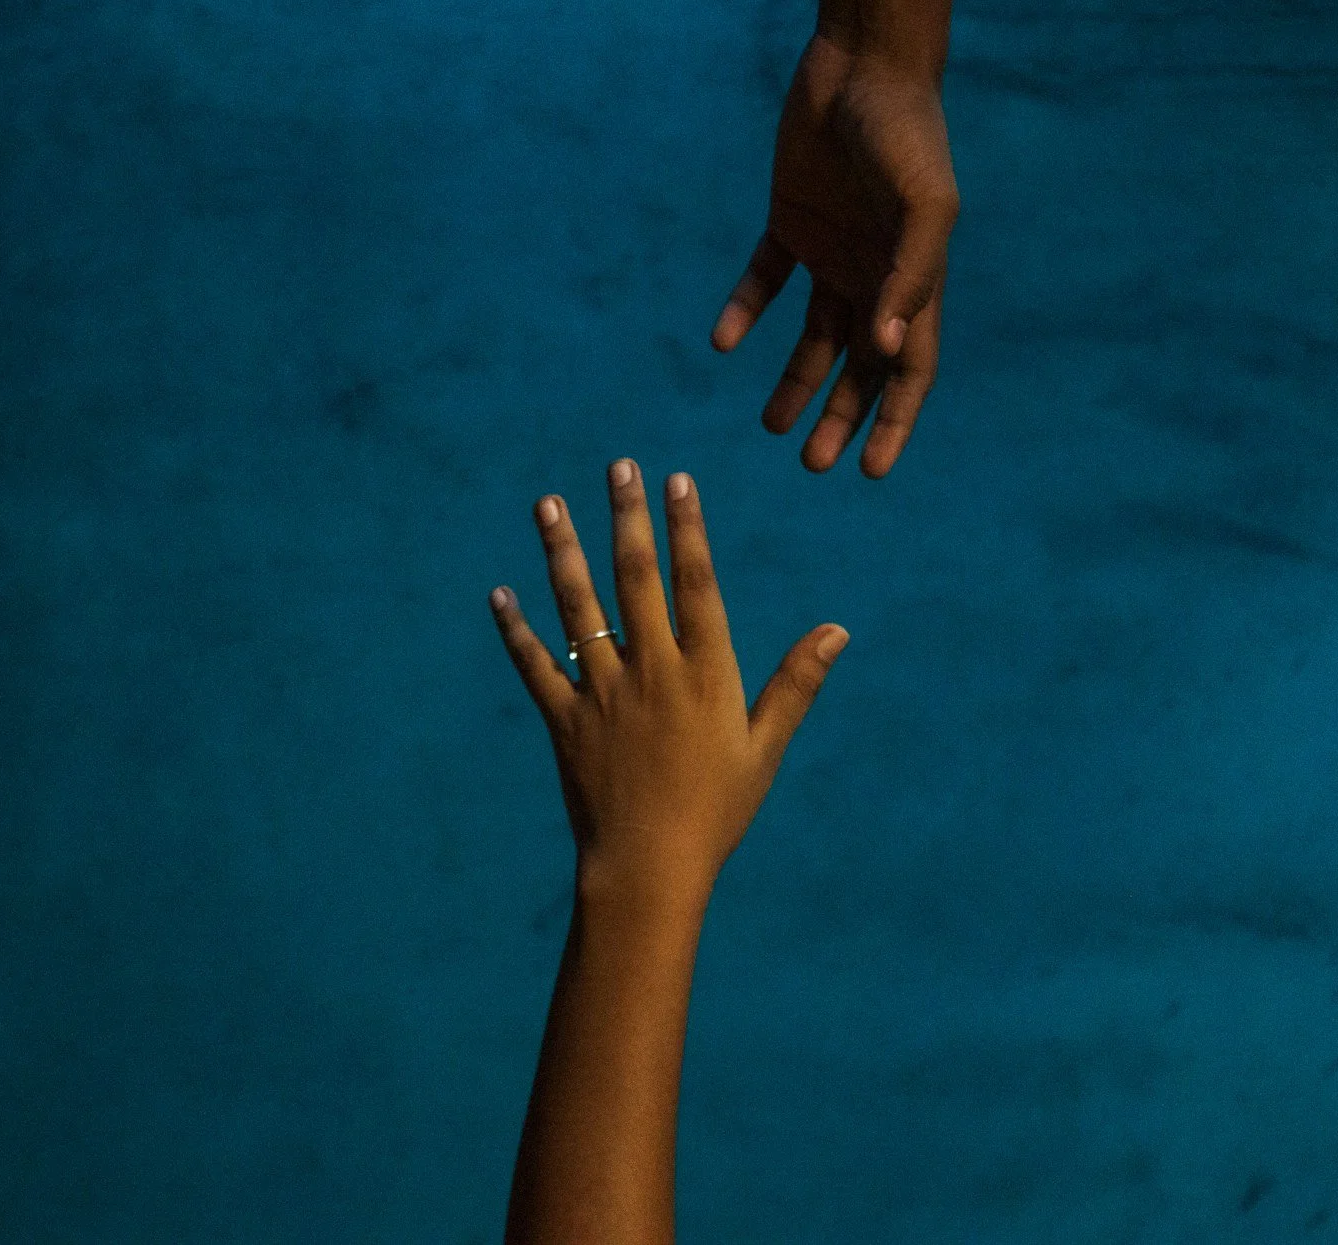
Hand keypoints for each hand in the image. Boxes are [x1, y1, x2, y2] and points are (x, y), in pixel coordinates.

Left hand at [490, 458, 847, 906]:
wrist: (649, 870)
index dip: (686, 528)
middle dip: (626, 518)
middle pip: (635, 579)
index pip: (695, 583)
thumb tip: (837, 631)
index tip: (676, 481)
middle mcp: (651, 672)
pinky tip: (500, 594)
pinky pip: (534, 666)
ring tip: (548, 504)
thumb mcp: (765, 749)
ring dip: (562, 552)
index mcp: (704, 674)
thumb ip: (795, 684)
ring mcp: (602, 694)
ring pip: (578, 609)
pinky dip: (516, 630)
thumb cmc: (717, 813)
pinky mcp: (564, 721)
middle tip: (617, 467)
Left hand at [713, 34, 958, 478]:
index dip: (895, 421)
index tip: (871, 470)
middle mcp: (873, 275)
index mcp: (913, 280)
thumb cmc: (905, 132)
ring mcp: (832, 251)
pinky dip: (745, 311)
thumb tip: (887, 350)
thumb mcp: (923, 205)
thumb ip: (911, 276)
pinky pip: (764, 280)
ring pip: (812, 336)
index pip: (910, 368)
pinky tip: (723, 341)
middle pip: (859, 365)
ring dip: (795, 382)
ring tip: (769, 425)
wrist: (863, 62)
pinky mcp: (789, 223)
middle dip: (841, 416)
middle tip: (812, 463)